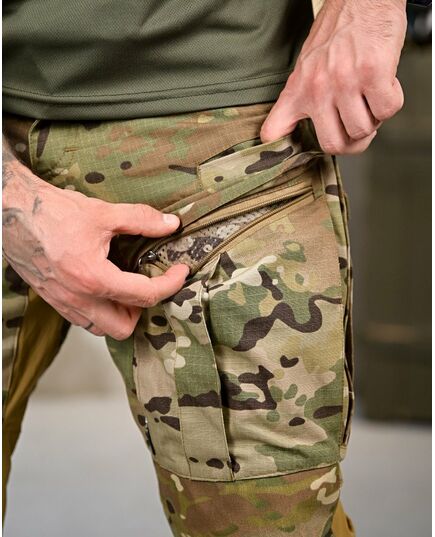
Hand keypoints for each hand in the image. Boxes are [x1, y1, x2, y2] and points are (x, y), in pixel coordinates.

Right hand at [2, 142, 188, 339]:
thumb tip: (170, 223)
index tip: (180, 272)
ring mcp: (63, 303)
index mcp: (93, 278)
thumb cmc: (51, 212)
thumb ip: (141, 220)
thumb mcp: (102, 213)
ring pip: (101, 328)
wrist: (11, 212)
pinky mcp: (53, 300)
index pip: (145, 295)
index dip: (170, 284)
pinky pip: (83, 320)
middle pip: (123, 328)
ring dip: (119, 313)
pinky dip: (100, 310)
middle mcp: (78, 298)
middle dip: (142, 310)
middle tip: (147, 284)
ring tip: (126, 286)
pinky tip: (103, 285)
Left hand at [260, 0, 406, 153]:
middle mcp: (318, 89)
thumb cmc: (338, 33)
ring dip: (374, 119)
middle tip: (359, 125)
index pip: (274, 130)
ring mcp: (345, 82)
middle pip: (335, 145)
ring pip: (363, 130)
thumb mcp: (305, 67)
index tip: (286, 159)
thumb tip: (289, 134)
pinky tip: (385, 84)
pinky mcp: (373, 73)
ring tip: (370, 97)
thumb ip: (299, 100)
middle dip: (352, 142)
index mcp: (298, 89)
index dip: (279, 151)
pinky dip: (391, 102)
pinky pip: (387, 110)